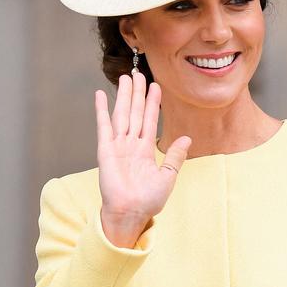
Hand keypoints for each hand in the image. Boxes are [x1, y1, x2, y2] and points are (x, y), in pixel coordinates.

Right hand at [95, 72, 190, 246]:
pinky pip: (103, 126)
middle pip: (135, 112)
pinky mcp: (105, 150)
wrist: (131, 212)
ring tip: (125, 78)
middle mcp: (131, 145)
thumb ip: (175, 156)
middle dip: (138, 93)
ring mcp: (117, 145)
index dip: (153, 104)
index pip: (150, 121)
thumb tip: (187, 139)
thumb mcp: (167, 176)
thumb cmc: (148, 200)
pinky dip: (101, 110)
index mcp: (145, 150)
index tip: (156, 87)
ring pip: (122, 114)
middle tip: (139, 74)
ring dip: (123, 96)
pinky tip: (99, 95)